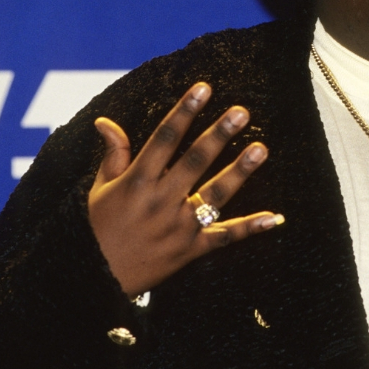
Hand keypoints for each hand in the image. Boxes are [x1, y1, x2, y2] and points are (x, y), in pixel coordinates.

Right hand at [88, 83, 281, 296]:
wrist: (94, 279)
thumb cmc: (98, 228)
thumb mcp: (100, 189)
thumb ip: (114, 155)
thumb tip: (106, 122)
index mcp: (137, 182)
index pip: (164, 139)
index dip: (184, 112)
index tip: (203, 89)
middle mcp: (160, 201)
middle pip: (195, 161)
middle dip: (219, 134)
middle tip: (242, 112)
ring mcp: (178, 227)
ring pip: (214, 195)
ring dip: (240, 172)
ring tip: (261, 149)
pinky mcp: (191, 250)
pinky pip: (225, 236)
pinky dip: (251, 228)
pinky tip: (274, 217)